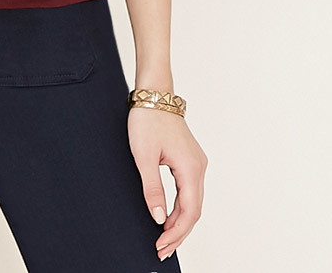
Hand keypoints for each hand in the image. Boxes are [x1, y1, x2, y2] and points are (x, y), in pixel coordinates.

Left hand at [127, 105, 207, 261]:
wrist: (154, 94)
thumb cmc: (148, 120)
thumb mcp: (143, 156)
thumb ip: (152, 188)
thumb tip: (158, 217)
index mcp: (190, 168)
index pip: (189, 212)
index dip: (176, 233)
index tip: (160, 246)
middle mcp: (199, 167)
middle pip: (194, 210)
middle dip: (178, 233)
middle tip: (162, 250)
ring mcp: (196, 163)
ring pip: (193, 201)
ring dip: (180, 222)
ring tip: (164, 239)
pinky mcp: (190, 159)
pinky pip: (189, 190)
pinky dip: (181, 207)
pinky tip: (169, 216)